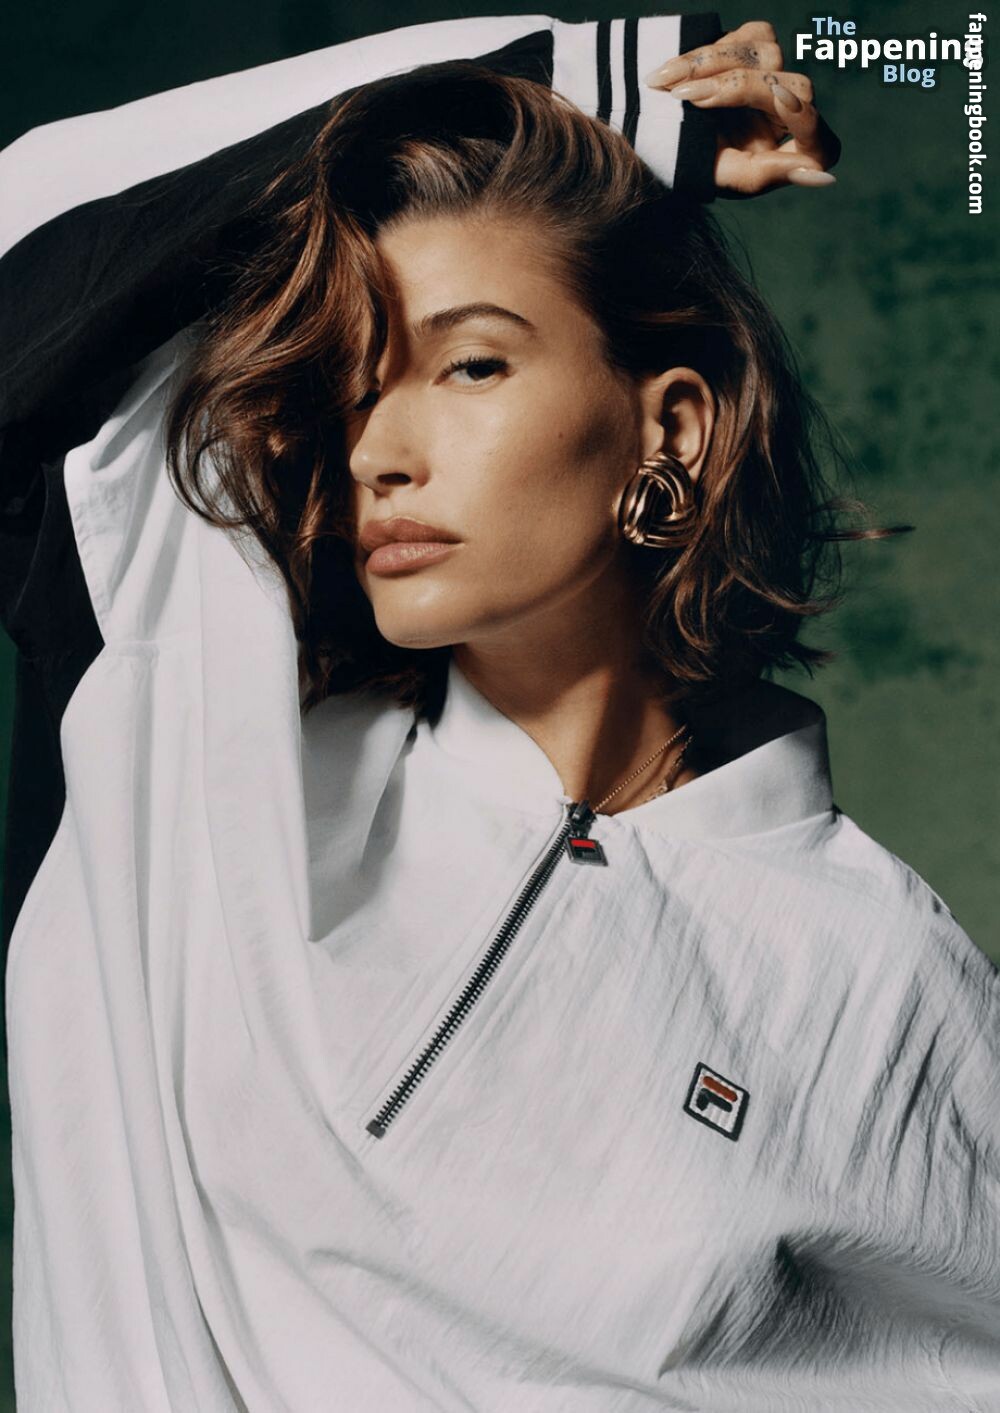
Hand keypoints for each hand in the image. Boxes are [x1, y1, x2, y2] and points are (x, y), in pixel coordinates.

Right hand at [645, 20, 840, 197]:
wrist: (658, 134)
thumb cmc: (699, 165)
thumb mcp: (729, 176)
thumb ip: (769, 175)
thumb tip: (824, 176)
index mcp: (798, 154)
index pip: (820, 137)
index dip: (804, 116)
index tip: (780, 98)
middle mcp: (796, 112)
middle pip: (792, 87)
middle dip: (737, 88)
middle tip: (687, 97)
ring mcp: (781, 76)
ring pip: (767, 55)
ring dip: (711, 65)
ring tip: (667, 85)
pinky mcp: (763, 49)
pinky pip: (751, 37)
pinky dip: (710, 51)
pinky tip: (675, 71)